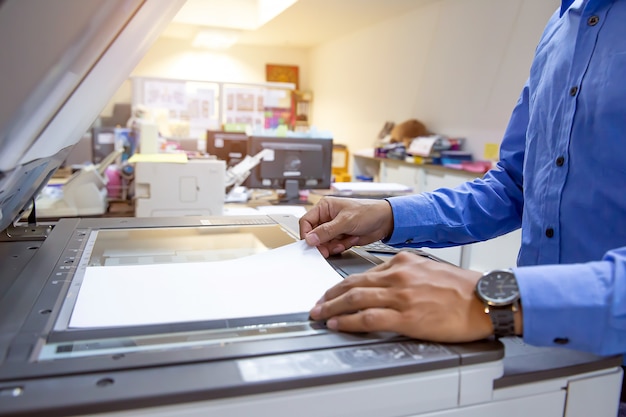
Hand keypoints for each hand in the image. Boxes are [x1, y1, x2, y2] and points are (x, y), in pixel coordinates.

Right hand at [299, 197, 393, 257]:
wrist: (386, 221)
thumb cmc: (369, 212)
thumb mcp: (346, 221)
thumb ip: (327, 231)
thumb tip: (310, 238)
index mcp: (325, 207)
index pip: (306, 221)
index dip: (307, 233)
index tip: (311, 243)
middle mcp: (327, 218)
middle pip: (314, 234)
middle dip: (321, 243)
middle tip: (327, 249)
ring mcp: (334, 228)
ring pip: (323, 242)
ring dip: (332, 246)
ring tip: (344, 241)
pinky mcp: (341, 237)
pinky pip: (333, 246)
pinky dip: (340, 247)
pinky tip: (350, 240)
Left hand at [308, 251, 493, 342]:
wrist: (485, 299)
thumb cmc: (463, 288)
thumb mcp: (430, 270)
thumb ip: (407, 274)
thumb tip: (388, 286)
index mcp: (403, 262)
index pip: (365, 273)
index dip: (344, 285)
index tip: (334, 292)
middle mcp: (398, 275)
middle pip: (353, 284)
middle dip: (330, 295)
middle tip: (317, 303)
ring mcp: (400, 295)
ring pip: (355, 298)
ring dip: (331, 307)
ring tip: (319, 315)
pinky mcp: (405, 316)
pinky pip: (367, 317)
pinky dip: (347, 321)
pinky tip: (337, 324)